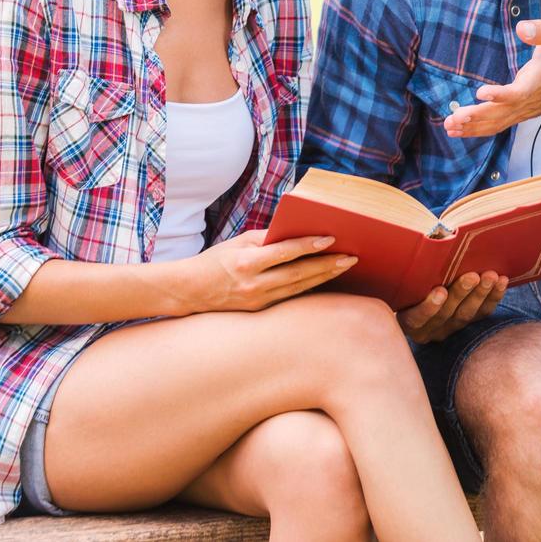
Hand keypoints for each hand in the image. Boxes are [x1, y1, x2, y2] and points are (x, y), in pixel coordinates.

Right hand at [183, 229, 354, 313]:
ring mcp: (257, 300)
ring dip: (324, 277)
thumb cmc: (215, 260)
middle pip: (298, 274)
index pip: (285, 252)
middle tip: (351, 257)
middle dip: (327, 265)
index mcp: (246, 263)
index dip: (309, 246)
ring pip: (298, 289)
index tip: (331, 239)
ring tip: (344, 267)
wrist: (189, 290)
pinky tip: (325, 280)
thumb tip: (297, 231)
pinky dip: (308, 288)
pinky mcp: (259, 310)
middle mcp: (254, 284)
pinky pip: (290, 298)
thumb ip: (267, 238)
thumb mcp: (238, 243)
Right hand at [398, 271, 507, 343]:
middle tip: (472, 276)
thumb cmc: (413, 274)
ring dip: (480, 294)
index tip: (441, 291)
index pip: (416, 318)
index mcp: (406, 318)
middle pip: (445, 315)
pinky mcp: (467, 324)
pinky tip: (501, 281)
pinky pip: (482, 313)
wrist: (424, 283)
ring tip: (490, 276)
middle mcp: (427, 329)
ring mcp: (448, 329)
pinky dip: (493, 297)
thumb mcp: (410, 273)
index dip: (428, 307)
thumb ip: (419, 264)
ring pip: (466, 315)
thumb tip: (437, 238)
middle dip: (460, 294)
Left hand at [444, 19, 540, 137]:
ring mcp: (523, 110)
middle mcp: (529, 100)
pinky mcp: (518, 113)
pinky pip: (497, 125)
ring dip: (472, 127)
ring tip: (449, 126)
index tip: (481, 93)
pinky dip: (477, 129)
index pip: (519, 92)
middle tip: (453, 120)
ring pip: (497, 122)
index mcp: (538, 81)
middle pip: (502, 113)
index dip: (501, 95)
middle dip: (477, 117)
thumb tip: (522, 29)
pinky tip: (457, 130)